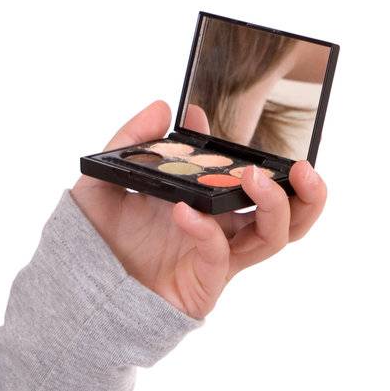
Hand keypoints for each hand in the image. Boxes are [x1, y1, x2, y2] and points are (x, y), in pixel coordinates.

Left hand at [70, 99, 327, 319]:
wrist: (82, 281)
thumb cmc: (100, 233)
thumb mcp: (108, 177)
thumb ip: (133, 140)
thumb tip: (162, 108)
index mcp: (208, 201)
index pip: (255, 182)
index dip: (264, 158)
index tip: (253, 133)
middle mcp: (222, 228)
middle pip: (288, 217)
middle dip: (307, 194)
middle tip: (301, 169)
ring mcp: (216, 257)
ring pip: (273, 239)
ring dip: (274, 207)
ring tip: (254, 178)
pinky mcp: (204, 282)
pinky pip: (220, 254)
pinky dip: (207, 229)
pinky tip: (185, 211)